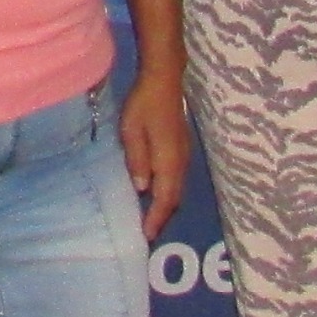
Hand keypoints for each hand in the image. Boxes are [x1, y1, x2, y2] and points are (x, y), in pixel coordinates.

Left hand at [119, 70, 192, 239]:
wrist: (165, 80)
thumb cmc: (144, 104)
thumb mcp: (131, 132)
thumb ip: (137, 161)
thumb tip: (141, 189)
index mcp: (169, 162)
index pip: (165, 199)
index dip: (156, 219)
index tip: (147, 236)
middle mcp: (181, 163)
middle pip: (174, 198)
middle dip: (162, 217)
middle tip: (148, 233)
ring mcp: (184, 155)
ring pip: (177, 189)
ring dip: (166, 206)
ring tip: (151, 218)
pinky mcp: (181, 148)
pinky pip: (176, 178)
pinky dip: (167, 191)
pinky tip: (155, 192)